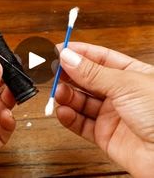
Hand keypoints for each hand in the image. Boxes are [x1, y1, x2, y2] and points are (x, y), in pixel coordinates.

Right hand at [55, 42, 153, 177]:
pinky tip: (63, 111)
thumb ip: (93, 73)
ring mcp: (112, 114)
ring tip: (58, 92)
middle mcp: (120, 93)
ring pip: (82, 101)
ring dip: (67, 96)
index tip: (60, 49)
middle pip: (87, 79)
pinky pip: (82, 124)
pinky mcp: (105, 135)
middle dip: (69, 74)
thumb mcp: (125, 84)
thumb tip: (68, 57)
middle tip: (54, 71)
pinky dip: (70, 118)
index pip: (100, 57)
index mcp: (130, 74)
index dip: (79, 52)